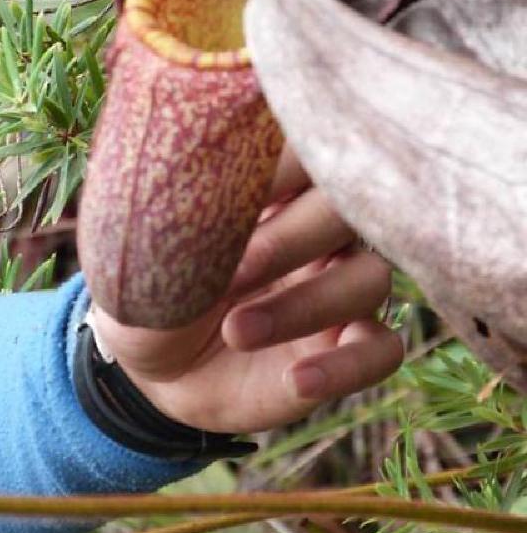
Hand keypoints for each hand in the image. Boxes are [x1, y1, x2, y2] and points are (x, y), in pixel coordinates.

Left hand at [91, 145, 402, 433]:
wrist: (152, 368)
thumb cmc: (154, 287)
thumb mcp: (149, 250)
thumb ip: (183, 214)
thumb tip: (206, 181)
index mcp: (276, 187)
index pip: (309, 153)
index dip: (286, 167)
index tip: (240, 191)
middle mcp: (318, 229)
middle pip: (347, 211)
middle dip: (290, 240)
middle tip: (232, 271)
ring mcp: (340, 287)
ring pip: (368, 279)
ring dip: (307, 305)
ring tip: (235, 332)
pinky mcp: (348, 348)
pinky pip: (383, 351)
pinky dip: (346, 367)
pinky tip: (296, 380)